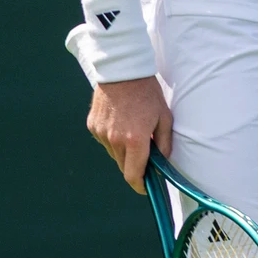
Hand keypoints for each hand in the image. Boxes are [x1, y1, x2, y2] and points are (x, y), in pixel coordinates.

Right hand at [87, 76, 171, 193]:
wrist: (122, 70)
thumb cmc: (147, 92)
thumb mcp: (164, 116)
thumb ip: (164, 143)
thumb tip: (163, 162)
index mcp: (135, 140)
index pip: (133, 175)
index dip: (140, 186)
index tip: (146, 187)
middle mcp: (115, 140)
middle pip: (123, 167)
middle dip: (135, 166)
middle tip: (145, 155)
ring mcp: (101, 133)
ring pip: (113, 154)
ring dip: (123, 151)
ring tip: (133, 130)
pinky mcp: (92, 126)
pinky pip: (104, 141)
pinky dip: (112, 139)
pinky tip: (120, 122)